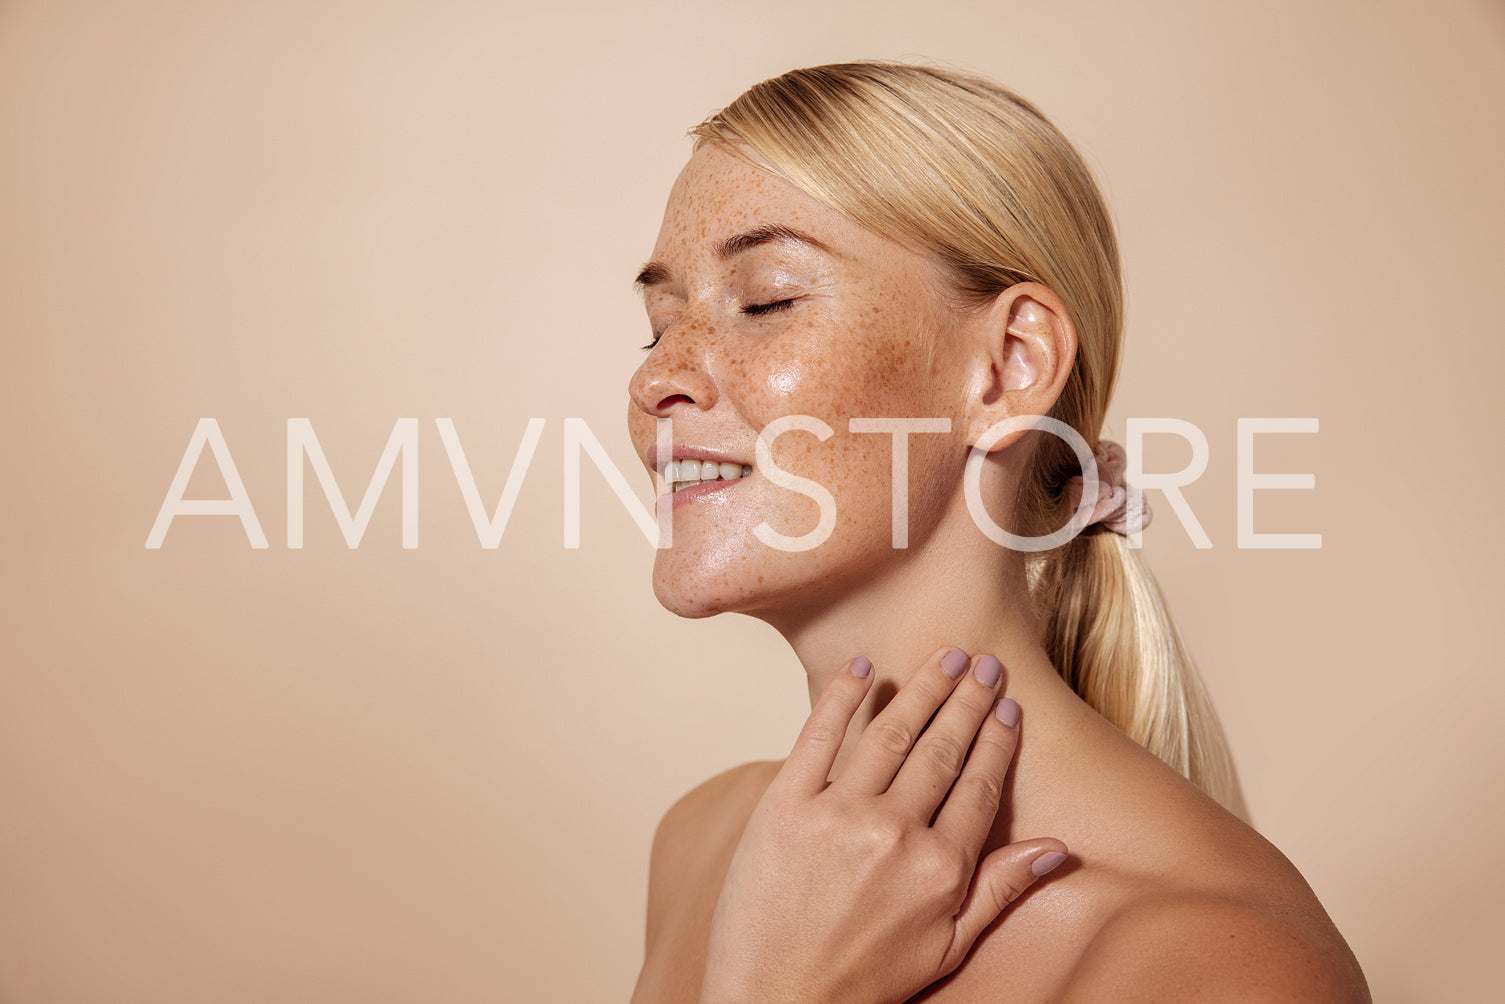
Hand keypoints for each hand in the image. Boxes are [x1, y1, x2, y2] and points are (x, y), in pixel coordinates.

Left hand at [698, 648, 1067, 1003]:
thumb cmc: (865, 979)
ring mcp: (836, 815)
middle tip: (986, 662)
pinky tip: (863, 668)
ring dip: (922, 689)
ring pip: (890, 734)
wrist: (776, 1001)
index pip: (978, 785)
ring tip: (945, 656)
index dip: (997, 740)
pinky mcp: (784, 807)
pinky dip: (841, 697)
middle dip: (968, 700)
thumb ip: (1001, 890)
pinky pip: (817, 736)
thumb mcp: (947, 947)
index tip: (1010, 706)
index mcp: (939, 868)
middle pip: (941, 750)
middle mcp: (893, 834)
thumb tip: (1059, 849)